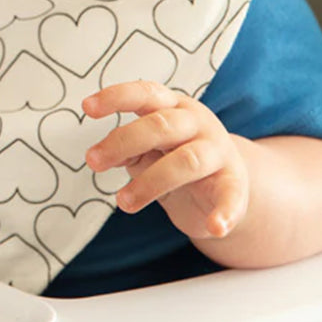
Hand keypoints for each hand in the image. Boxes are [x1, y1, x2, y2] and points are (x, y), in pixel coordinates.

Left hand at [83, 81, 248, 239]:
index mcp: (171, 105)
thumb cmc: (175, 157)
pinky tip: (215, 227)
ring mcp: (218, 151)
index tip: (87, 108)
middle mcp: (197, 122)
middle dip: (123, 143)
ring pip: (185, 161)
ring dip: (149, 183)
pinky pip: (232, 196)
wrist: (227, 182)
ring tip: (122, 202)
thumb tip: (104, 154)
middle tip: (92, 162)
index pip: (143, 93)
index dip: (115, 97)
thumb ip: (128, 147)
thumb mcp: (148, 148)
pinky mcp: (235, 183)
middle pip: (160, 126)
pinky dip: (225, 213)